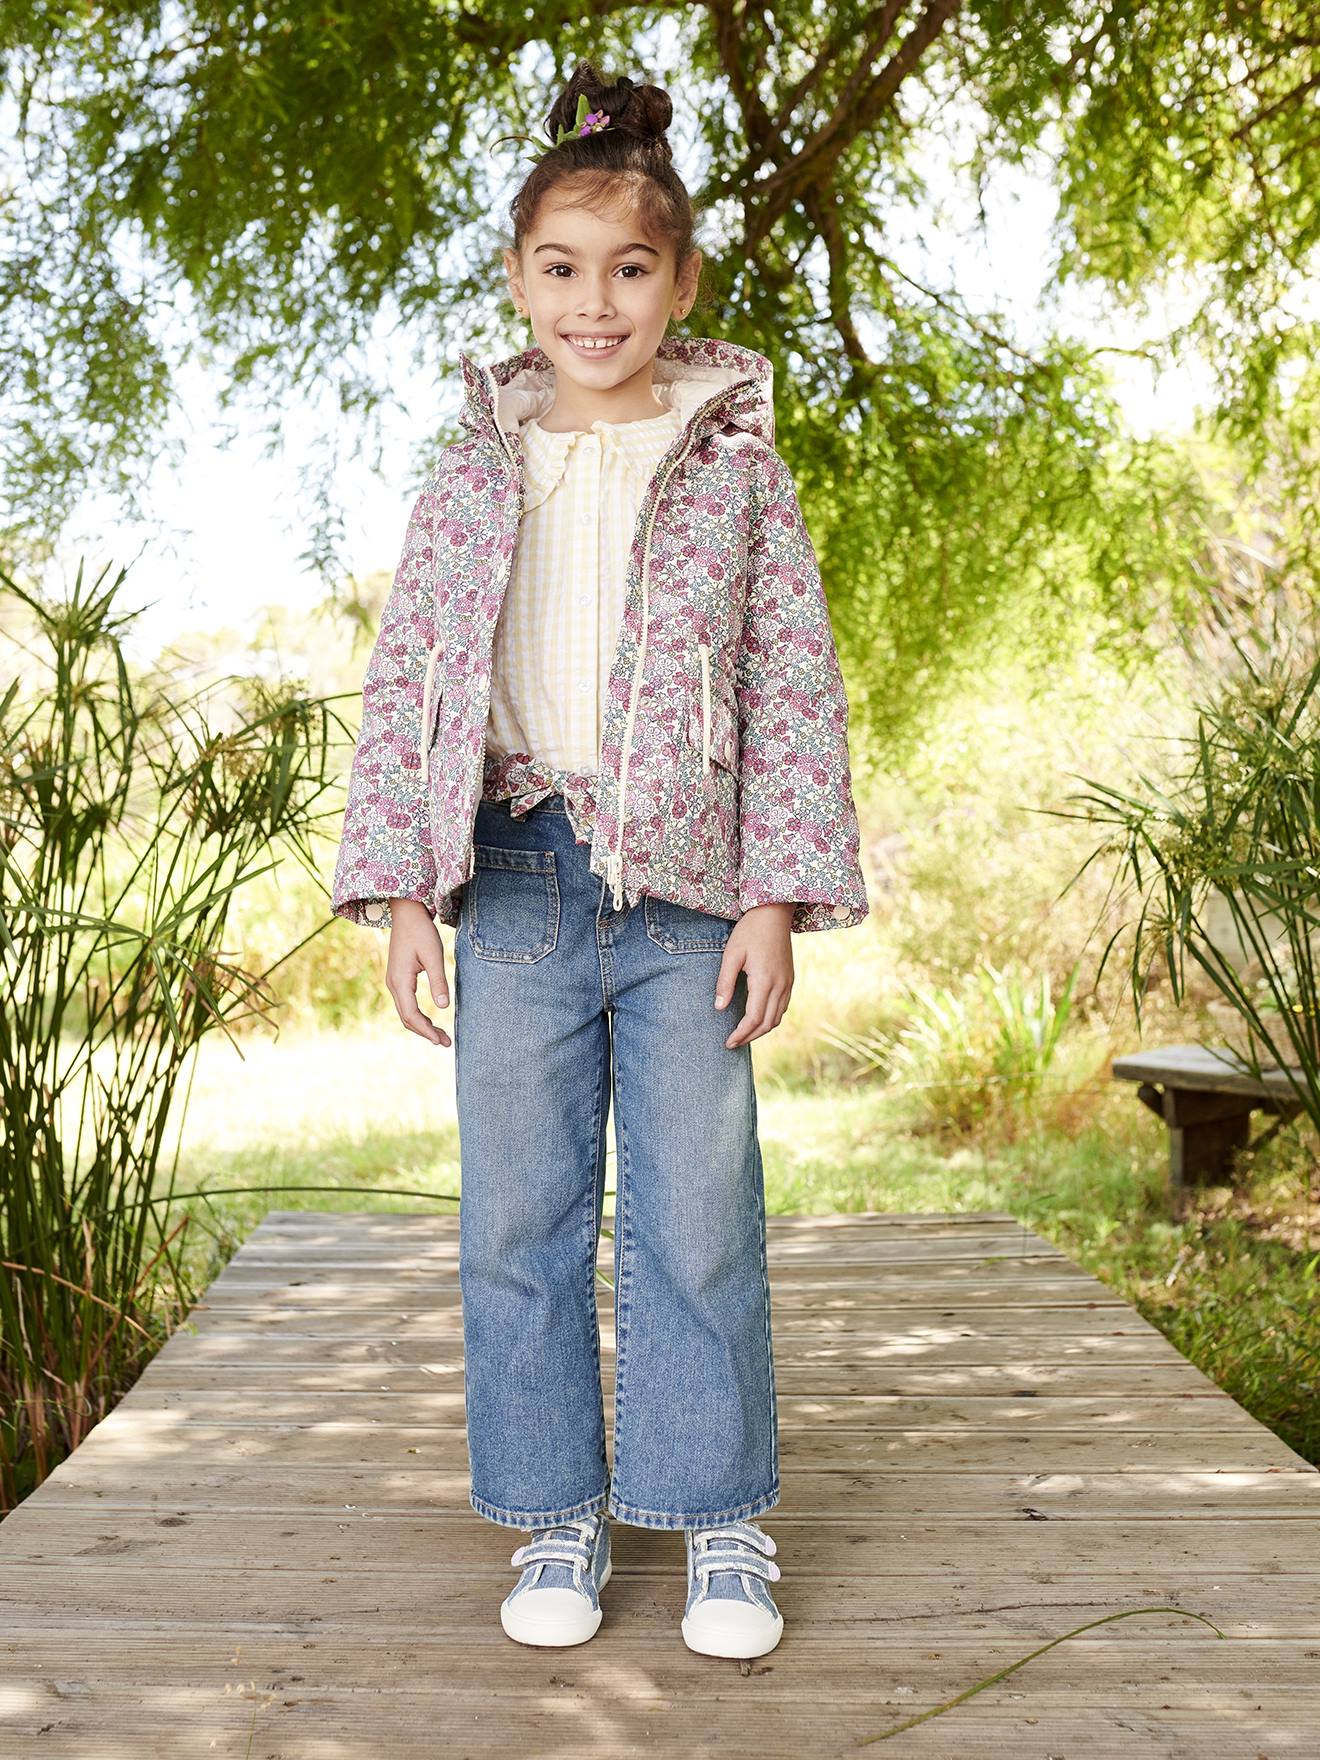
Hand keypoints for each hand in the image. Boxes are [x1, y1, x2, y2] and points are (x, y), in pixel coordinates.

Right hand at [385, 899, 451, 1046]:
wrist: (407, 913)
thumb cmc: (421, 932)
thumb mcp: (434, 956)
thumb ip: (438, 981)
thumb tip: (443, 1007)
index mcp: (400, 981)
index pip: (412, 1015)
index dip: (427, 1031)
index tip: (442, 1041)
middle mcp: (393, 984)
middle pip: (407, 1018)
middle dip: (425, 1032)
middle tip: (445, 1042)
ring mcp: (394, 982)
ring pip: (406, 1012)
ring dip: (422, 1025)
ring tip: (440, 1036)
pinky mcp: (398, 978)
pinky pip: (406, 1003)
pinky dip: (418, 1015)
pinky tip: (430, 1020)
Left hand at [716, 903, 794, 1047]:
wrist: (774, 913)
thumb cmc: (749, 931)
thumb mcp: (731, 954)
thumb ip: (725, 982)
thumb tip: (719, 1008)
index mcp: (765, 981)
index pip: (754, 1018)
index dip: (741, 1033)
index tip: (728, 1042)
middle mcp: (780, 985)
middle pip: (767, 1023)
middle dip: (750, 1037)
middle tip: (733, 1043)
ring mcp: (788, 983)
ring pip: (777, 1018)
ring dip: (761, 1030)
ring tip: (743, 1034)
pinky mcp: (790, 979)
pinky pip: (783, 1007)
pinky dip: (770, 1019)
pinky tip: (758, 1018)